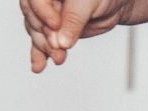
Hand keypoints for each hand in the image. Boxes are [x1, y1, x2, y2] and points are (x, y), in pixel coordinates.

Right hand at [20, 0, 135, 72]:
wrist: (113, 5)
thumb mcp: (89, 1)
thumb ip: (74, 19)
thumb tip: (62, 42)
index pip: (35, 0)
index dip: (43, 13)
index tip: (55, 25)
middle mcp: (47, 0)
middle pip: (34, 18)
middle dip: (46, 36)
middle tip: (59, 48)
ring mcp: (48, 16)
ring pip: (37, 33)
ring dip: (45, 48)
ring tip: (59, 58)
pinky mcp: (52, 32)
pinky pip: (40, 43)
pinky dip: (39, 56)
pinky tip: (39, 66)